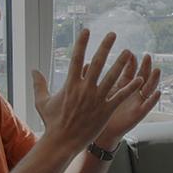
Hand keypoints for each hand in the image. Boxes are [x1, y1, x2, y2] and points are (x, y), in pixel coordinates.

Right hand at [31, 29, 142, 152]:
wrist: (62, 142)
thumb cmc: (52, 123)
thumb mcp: (42, 101)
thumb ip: (39, 84)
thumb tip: (33, 70)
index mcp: (70, 84)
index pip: (77, 58)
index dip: (82, 43)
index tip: (86, 30)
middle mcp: (85, 89)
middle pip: (97, 62)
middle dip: (105, 46)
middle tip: (112, 34)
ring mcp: (96, 99)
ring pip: (111, 77)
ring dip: (121, 63)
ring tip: (128, 52)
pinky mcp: (105, 110)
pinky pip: (120, 96)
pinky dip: (130, 87)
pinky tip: (139, 79)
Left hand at [98, 52, 161, 143]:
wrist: (99, 132)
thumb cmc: (95, 112)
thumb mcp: (94, 92)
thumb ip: (91, 78)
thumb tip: (85, 63)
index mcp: (121, 85)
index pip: (129, 70)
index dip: (130, 62)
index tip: (130, 53)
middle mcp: (131, 92)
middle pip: (141, 75)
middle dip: (145, 66)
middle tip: (147, 56)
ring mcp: (137, 102)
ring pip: (148, 88)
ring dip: (153, 79)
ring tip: (157, 70)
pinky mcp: (139, 114)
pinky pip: (148, 106)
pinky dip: (153, 99)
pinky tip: (158, 92)